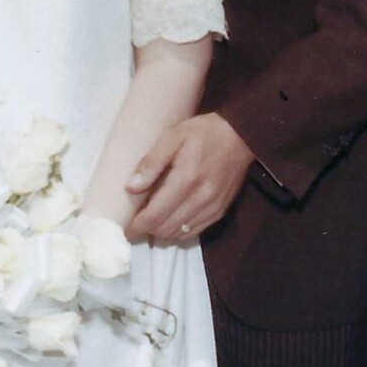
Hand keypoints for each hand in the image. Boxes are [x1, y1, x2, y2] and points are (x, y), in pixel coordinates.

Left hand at [124, 113, 253, 242]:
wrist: (240, 135)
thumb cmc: (202, 133)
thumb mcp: (172, 137)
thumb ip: (151, 163)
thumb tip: (131, 188)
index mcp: (185, 179)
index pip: (156, 215)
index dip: (137, 226)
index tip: (126, 229)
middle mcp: (200, 198)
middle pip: (166, 228)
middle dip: (147, 230)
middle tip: (136, 223)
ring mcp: (212, 207)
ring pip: (179, 234)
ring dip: (162, 232)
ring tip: (151, 222)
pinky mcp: (220, 210)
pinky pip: (194, 231)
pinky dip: (179, 231)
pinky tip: (171, 220)